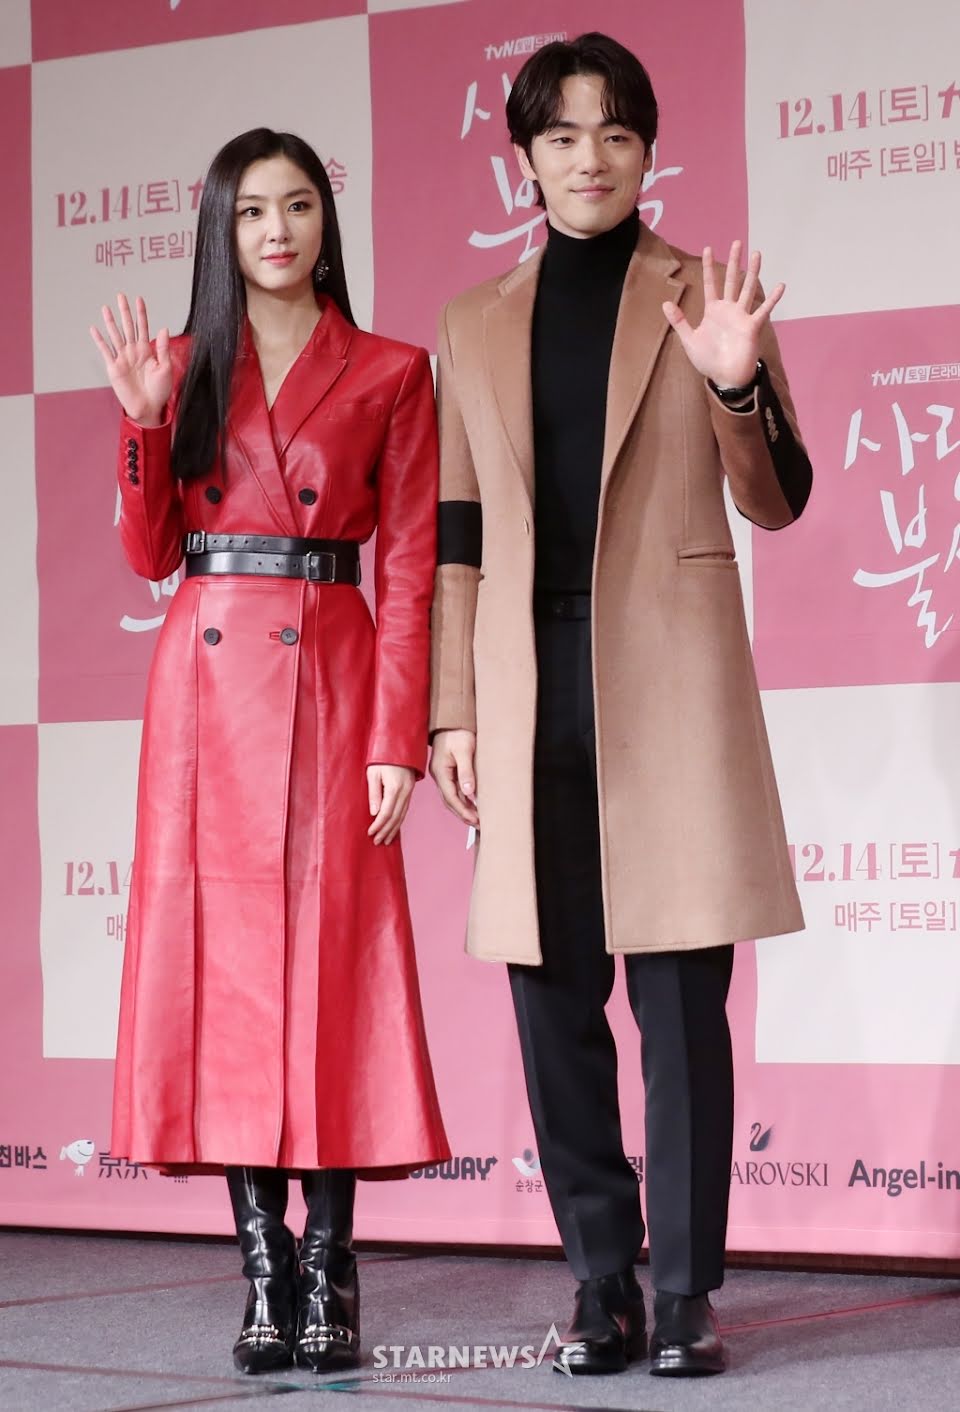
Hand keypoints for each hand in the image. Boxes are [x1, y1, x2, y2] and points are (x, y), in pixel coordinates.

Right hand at [89, 293, 171, 425]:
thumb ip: (163, 348)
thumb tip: (164, 328)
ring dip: (110, 322)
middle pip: (127, 327)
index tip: (139, 299)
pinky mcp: (114, 367)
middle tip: (121, 296)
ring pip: (115, 335)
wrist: (148, 408)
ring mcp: (123, 358)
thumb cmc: (159, 391)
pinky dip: (99, 340)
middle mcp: (133, 351)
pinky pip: (105, 351)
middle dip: (124, 311)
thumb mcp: (165, 368)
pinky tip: (95, 329)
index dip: (141, 313)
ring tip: (106, 308)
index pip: (143, 327)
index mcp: (147, 351)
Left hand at [367, 764, 416, 844]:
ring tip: (386, 840)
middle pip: (396, 817)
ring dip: (394, 829)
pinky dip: (399, 820)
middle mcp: (404, 792)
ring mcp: (409, 791)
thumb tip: (374, 813)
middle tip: (377, 842)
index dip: (378, 825)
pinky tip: (395, 827)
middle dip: (386, 831)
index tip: (370, 833)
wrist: (399, 744)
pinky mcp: (410, 790)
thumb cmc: (382, 757)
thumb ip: (374, 793)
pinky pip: (405, 809)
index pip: (386, 813)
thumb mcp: (373, 773)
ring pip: (402, 815)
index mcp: (395, 788)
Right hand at [429, 730, 478, 827]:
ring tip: (477, 819)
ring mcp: (442, 775)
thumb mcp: (465, 750)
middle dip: (464, 814)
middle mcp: (439, 776)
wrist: (452, 720)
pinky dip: (463, 800)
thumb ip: (466, 772)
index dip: (463, 811)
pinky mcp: (448, 772)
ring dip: (464, 809)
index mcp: (441, 772)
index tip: (475, 820)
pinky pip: (454, 790)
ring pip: (452, 797)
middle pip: (450, 801)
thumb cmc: (458, 732)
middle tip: (479, 824)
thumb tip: (469, 793)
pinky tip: (472, 805)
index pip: (452, 798)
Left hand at [662, 241, 784, 388]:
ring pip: (748, 289)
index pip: (710, 284)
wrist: (725, 377)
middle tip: (737, 242)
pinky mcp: (752, 326)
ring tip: (757, 253)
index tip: (708, 248)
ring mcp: (742, 316)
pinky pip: (764, 310)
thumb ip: (679, 321)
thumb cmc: (708, 360)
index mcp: (713, 311)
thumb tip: (665, 303)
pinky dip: (772, 299)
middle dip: (734, 261)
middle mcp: (729, 309)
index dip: (708, 267)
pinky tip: (781, 286)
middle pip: (731, 280)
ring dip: (753, 271)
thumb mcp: (689, 340)